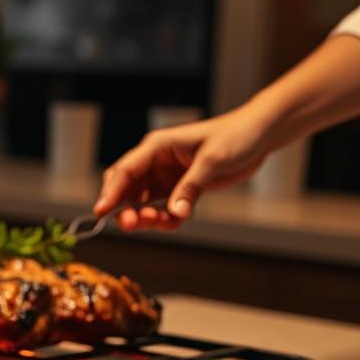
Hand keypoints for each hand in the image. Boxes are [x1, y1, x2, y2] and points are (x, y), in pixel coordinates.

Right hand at [94, 107, 274, 230]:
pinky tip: (176, 221)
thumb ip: (191, 187)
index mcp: (156, 147)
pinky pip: (164, 209)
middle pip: (127, 189)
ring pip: (142, 202)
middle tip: (131, 224)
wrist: (258, 135)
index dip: (110, 191)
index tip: (101, 211)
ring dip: (145, 217)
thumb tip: (175, 213)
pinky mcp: (180, 189)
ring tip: (158, 223)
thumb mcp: (213, 160)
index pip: (125, 170)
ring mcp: (167, 177)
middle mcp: (156, 162)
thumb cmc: (235, 137)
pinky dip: (166, 219)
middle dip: (125, 208)